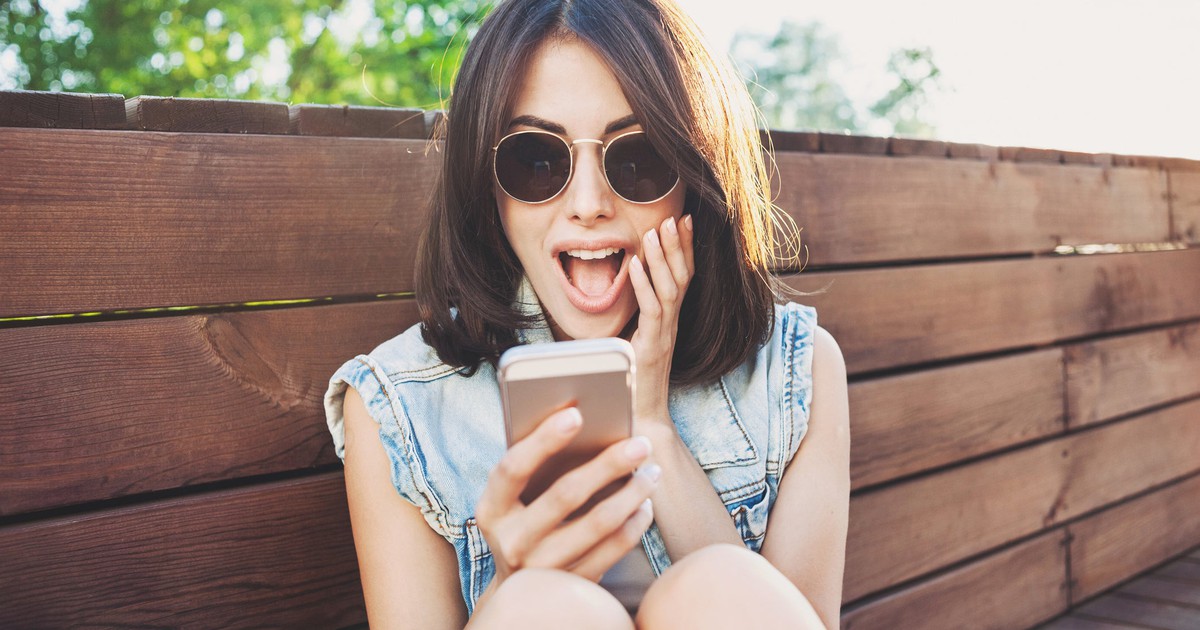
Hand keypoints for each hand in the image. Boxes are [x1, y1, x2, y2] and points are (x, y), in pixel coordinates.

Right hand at [475, 407, 660, 586]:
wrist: (520, 594)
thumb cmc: (524, 522)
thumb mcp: (514, 500)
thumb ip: (535, 466)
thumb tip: (581, 420)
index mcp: (492, 510)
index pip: (513, 468)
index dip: (543, 439)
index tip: (576, 413)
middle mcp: (512, 542)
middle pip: (566, 495)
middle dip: (608, 463)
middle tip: (641, 443)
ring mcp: (542, 569)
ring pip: (599, 523)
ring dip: (632, 493)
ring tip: (651, 471)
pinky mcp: (573, 585)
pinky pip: (614, 549)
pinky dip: (635, 523)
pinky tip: (645, 504)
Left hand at [629, 214, 694, 423]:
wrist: (641, 419)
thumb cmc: (633, 382)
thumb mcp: (633, 342)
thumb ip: (633, 319)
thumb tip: (619, 289)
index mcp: (669, 321)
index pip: (683, 278)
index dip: (685, 249)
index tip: (684, 221)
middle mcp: (671, 325)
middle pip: (682, 278)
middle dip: (679, 246)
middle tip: (675, 217)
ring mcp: (664, 335)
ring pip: (670, 290)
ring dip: (663, 258)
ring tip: (655, 230)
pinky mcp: (652, 347)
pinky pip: (652, 311)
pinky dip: (643, 285)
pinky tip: (636, 264)